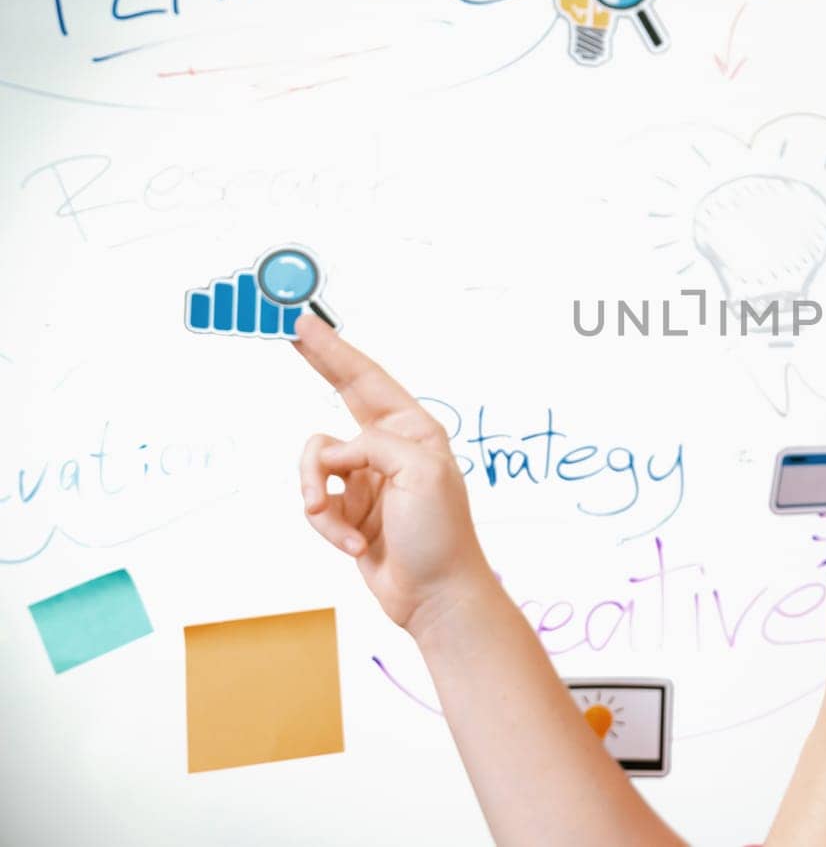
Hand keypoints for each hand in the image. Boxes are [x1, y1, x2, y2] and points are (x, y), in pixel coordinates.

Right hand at [292, 313, 494, 636]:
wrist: (435, 597)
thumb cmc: (441, 535)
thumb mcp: (419, 474)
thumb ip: (373, 444)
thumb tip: (335, 453)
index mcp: (415, 431)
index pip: (368, 380)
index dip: (335, 351)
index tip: (306, 323)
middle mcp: (391, 448)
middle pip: (342, 397)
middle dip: (319, 366)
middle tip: (290, 333)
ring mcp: (367, 479)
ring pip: (314, 464)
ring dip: (319, 499)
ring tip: (345, 530)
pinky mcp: (349, 510)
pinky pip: (315, 502)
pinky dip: (327, 528)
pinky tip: (355, 547)